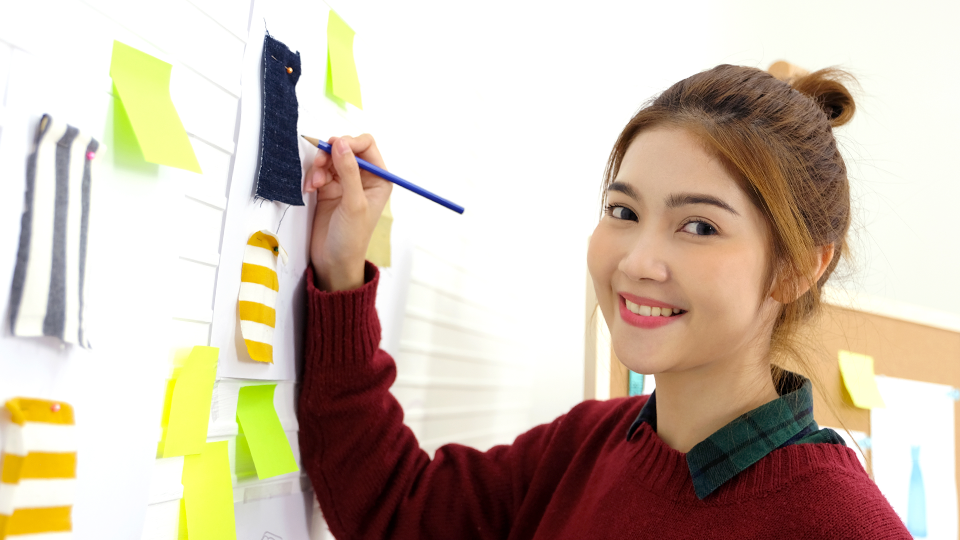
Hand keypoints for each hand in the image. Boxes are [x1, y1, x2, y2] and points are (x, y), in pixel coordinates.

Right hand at [304, 134, 391, 290]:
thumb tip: (341, 143)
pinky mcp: (329, 189)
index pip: (367, 145)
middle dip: (330, 153)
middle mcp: (364, 178)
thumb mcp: (354, 203)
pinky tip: (310, 188)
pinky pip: (319, 171)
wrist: (333, 261)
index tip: (334, 146)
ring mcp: (345, 183)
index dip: (350, 142)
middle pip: (346, 148)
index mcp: (379, 180)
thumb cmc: (352, 238)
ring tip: (314, 183)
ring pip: (330, 158)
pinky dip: (313, 175)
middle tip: (319, 163)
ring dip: (319, 166)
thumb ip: (349, 171)